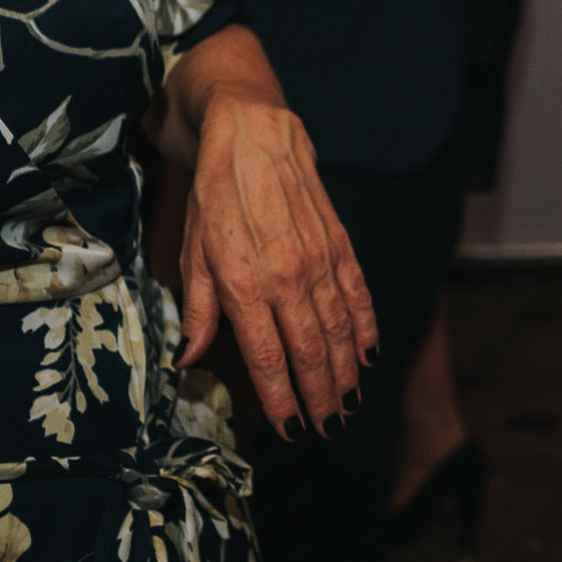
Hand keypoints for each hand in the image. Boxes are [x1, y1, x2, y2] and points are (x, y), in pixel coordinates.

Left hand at [178, 90, 377, 434]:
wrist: (253, 132)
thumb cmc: (213, 195)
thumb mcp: (190, 252)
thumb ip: (199, 310)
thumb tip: (190, 360)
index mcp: (243, 281)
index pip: (268, 356)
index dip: (282, 398)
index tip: (291, 429)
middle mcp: (287, 275)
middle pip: (312, 351)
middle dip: (322, 397)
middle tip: (328, 429)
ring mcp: (319, 259)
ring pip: (341, 329)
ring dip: (348, 372)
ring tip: (350, 404)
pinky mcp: (340, 243)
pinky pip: (359, 295)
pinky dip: (368, 329)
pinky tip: (371, 356)